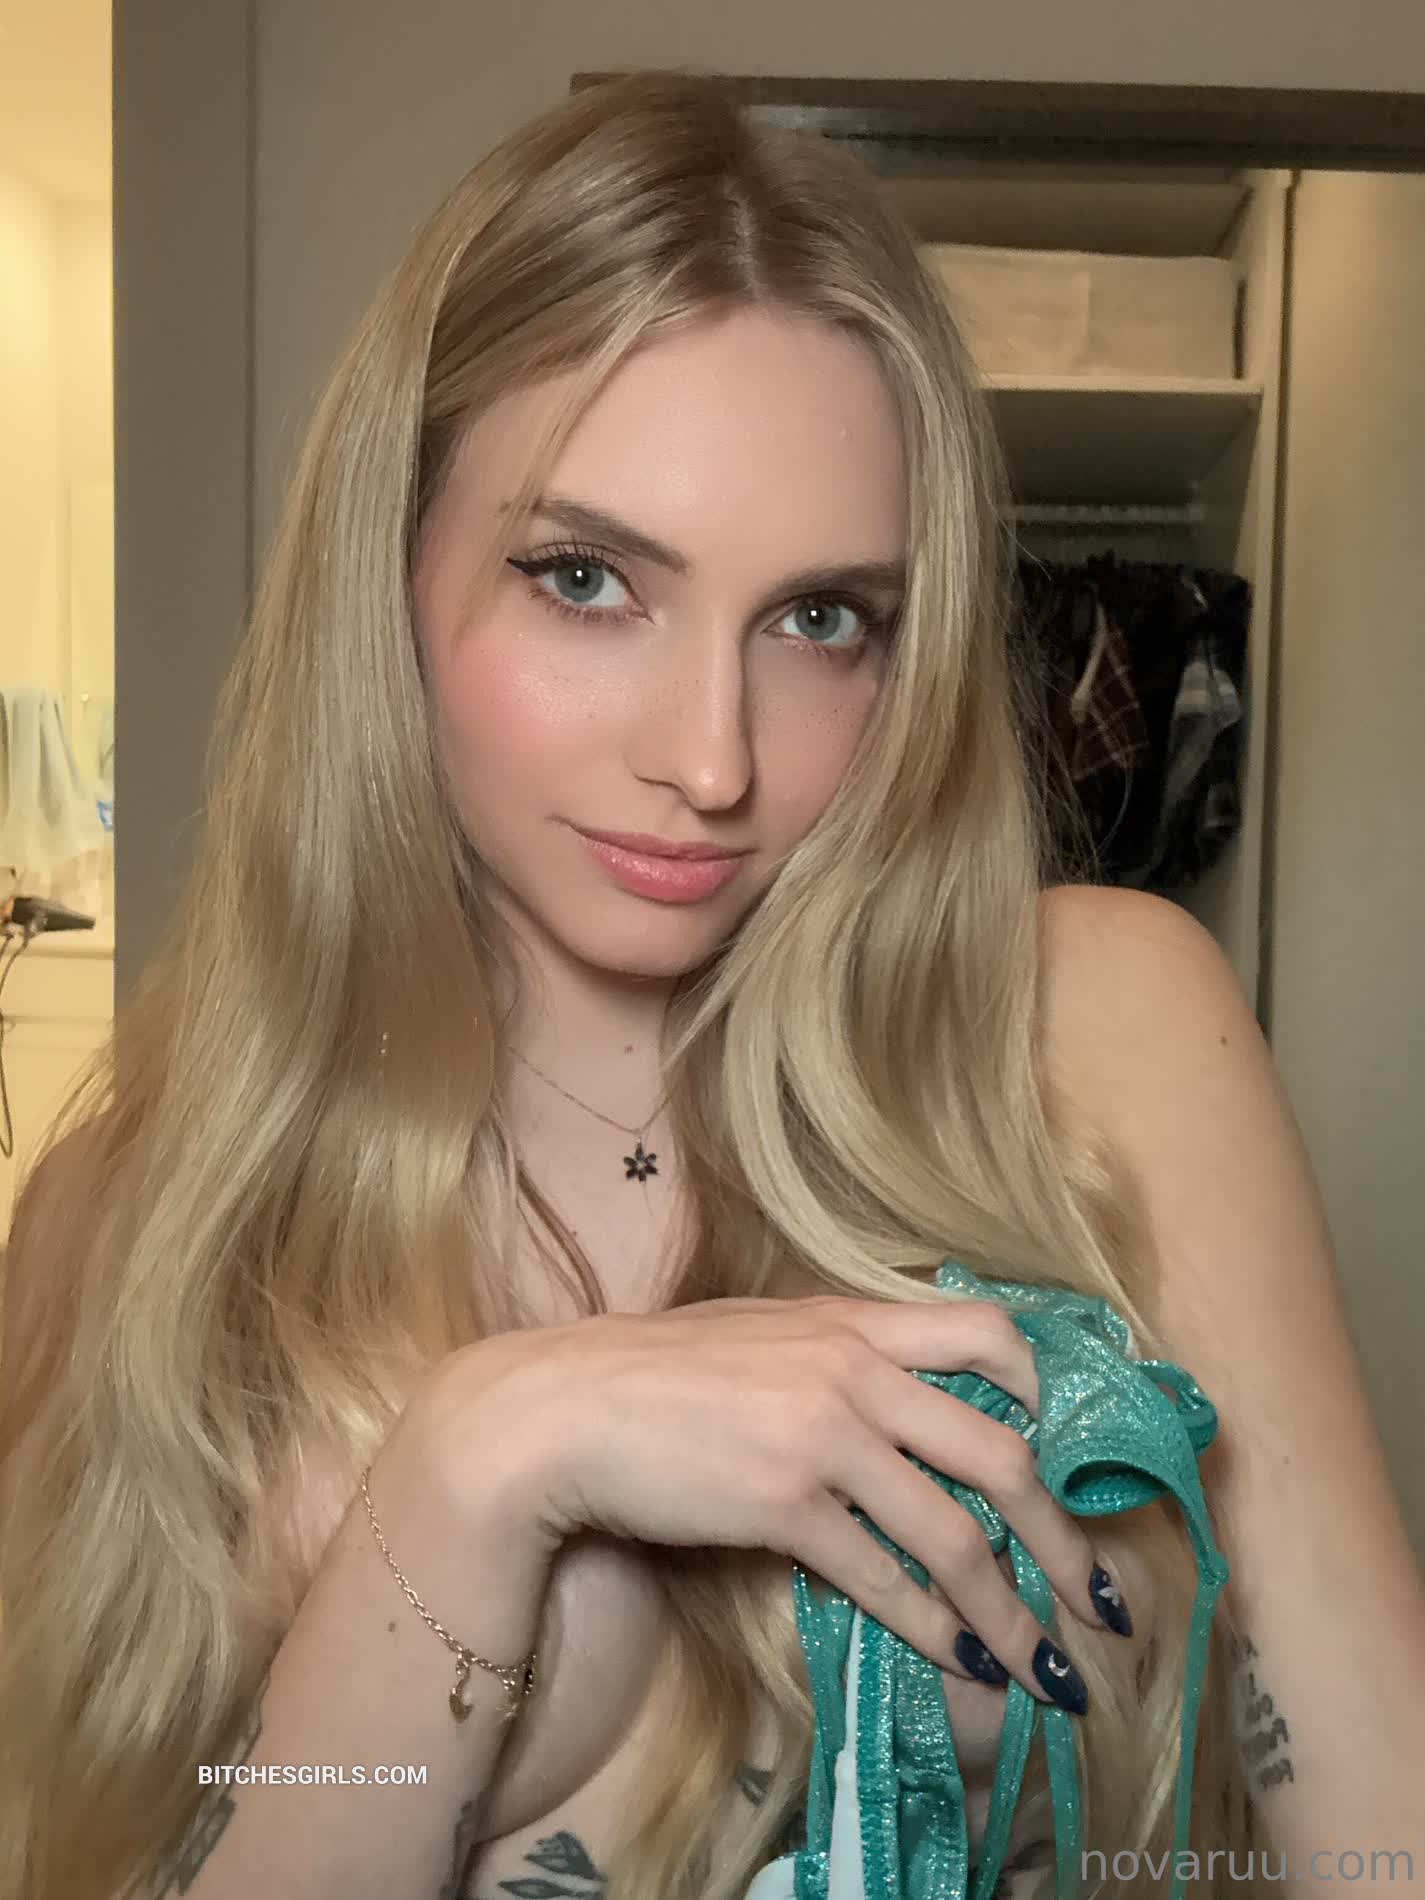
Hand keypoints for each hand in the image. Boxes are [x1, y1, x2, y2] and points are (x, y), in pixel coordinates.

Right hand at [468, 1294, 1129, 1712]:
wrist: (565, 1408)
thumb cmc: (656, 1371)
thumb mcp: (764, 1333)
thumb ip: (837, 1352)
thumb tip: (902, 1402)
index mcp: (852, 1317)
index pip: (989, 1331)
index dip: (1045, 1397)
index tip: (1065, 1455)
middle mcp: (854, 1368)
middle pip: (1001, 1452)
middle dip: (1064, 1537)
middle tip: (1097, 1596)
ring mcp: (823, 1436)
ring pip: (956, 1533)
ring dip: (1012, 1610)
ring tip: (1042, 1664)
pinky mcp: (784, 1505)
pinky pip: (884, 1576)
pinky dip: (933, 1627)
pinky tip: (958, 1658)